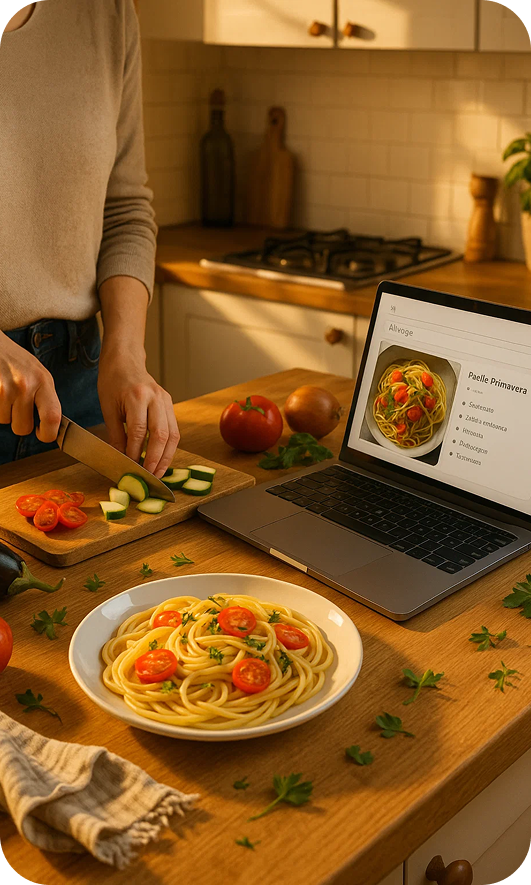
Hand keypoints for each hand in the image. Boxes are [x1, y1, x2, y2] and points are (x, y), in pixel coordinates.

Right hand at [0, 332, 61, 440]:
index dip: (49, 433)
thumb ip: (44, 396)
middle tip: (16, 405)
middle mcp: (24, 385)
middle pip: (23, 428)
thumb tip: (53, 426)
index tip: (43, 434)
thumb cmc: (14, 359)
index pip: (52, 417)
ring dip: (3, 412)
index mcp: (43, 380)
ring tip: (3, 392)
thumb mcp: (37, 372)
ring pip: (5, 422)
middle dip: (18, 422)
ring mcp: (4, 389)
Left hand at [97, 349, 178, 477]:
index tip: (130, 468)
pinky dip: (169, 447)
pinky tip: (162, 458)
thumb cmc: (113, 382)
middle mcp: (156, 397)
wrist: (125, 360)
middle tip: (149, 476)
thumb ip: (116, 434)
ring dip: (166, 456)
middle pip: (161, 435)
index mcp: (137, 396)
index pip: (139, 431)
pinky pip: (174, 430)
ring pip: (173, 434)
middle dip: (155, 459)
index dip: (135, 452)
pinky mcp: (170, 404)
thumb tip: (120, 458)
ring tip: (158, 472)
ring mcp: (166, 400)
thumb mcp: (108, 408)